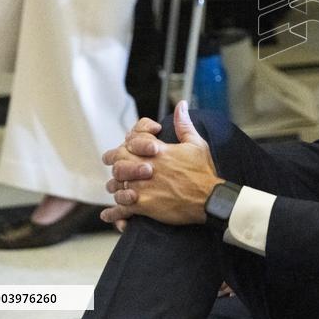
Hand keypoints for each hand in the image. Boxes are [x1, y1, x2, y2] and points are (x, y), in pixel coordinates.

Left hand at [101, 101, 221, 226]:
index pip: (133, 138)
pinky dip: (113, 212)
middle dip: (116, 160)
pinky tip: (108, 214)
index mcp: (159, 151)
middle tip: (117, 164)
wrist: (210, 199)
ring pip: (116, 183)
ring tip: (117, 188)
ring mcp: (144, 187)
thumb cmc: (204, 172)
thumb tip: (181, 105)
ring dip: (115, 185)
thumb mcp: (197, 144)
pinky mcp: (144, 206)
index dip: (130, 140)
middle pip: (119, 159)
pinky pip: (121, 208)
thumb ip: (184, 124)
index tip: (132, 144)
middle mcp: (147, 167)